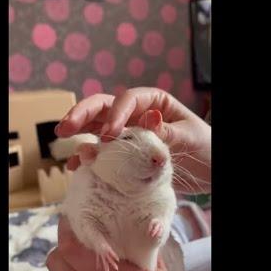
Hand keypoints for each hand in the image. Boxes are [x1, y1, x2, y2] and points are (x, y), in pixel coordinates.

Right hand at [55, 87, 210, 193]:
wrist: (208, 170)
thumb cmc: (205, 148)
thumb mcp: (190, 137)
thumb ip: (167, 131)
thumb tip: (149, 118)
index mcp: (153, 101)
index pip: (128, 100)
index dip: (116, 114)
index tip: (109, 135)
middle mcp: (136, 113)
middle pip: (104, 107)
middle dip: (83, 114)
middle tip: (65, 127)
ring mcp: (127, 132)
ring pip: (96, 125)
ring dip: (79, 130)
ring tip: (62, 136)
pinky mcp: (123, 152)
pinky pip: (101, 151)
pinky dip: (87, 156)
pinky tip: (74, 165)